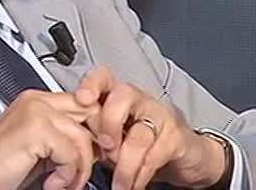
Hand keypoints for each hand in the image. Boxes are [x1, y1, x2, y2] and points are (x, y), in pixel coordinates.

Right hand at [0, 90, 100, 189]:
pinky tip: (51, 183)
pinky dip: (66, 175)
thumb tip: (97, 143)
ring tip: (64, 184)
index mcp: (37, 100)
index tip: (96, 154)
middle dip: (95, 145)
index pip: (84, 102)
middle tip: (83, 170)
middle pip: (90, 113)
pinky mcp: (35, 129)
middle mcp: (37, 101)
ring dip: (80, 169)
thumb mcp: (40, 147)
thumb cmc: (0, 167)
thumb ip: (62, 136)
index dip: (96, 130)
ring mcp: (36, 112)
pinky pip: (70, 153)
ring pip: (83, 137)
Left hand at [75, 66, 227, 189]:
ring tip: (118, 184)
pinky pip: (154, 154)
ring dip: (124, 164)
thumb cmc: (141, 145)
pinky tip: (132, 185)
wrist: (185, 157)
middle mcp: (139, 100)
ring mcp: (159, 116)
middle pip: (122, 96)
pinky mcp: (175, 137)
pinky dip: (140, 174)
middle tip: (104, 149)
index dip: (92, 83)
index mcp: (118, 97)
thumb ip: (93, 134)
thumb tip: (69, 144)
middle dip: (109, 122)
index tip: (81, 99)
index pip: (104, 77)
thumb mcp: (111, 138)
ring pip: (139, 133)